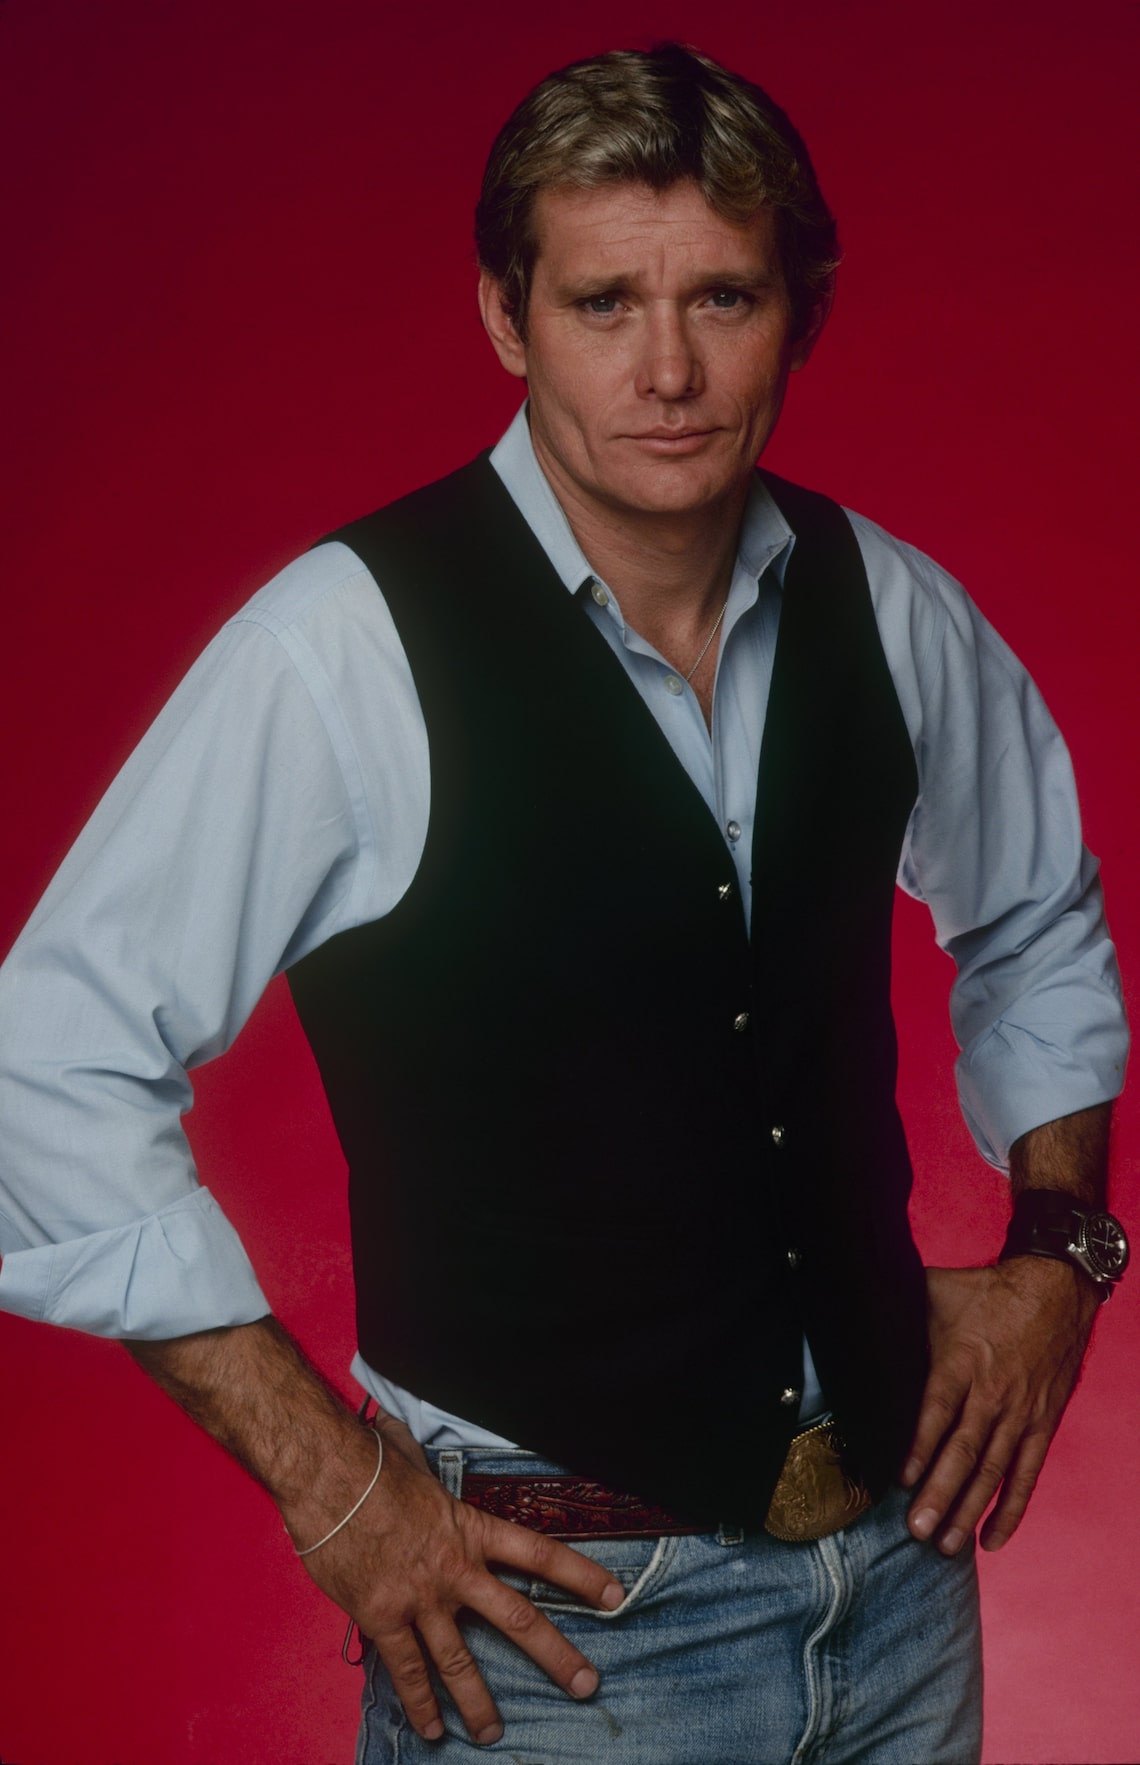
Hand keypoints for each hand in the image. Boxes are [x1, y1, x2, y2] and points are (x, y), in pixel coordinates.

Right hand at [286, 1410, 624, 1746]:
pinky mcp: (383, 1618)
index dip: (581, 1575)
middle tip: (586, 1685)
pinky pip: (407, 1670)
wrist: (327, 1477)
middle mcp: (456, 1569)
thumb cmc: (370, 1463)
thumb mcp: (413, 1460)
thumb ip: (422, 1466)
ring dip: (480, 1702)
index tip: (615, 1595)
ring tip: (494, 1734)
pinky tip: (431, 1730)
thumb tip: (401, 1437)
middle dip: (557, 1656)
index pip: (540, 1555)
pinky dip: (420, 1702)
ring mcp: (421, 1598)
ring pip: (460, 1661)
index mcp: (470, 1529)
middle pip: (519, 1619)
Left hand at [900, 1259, 1098, 1554]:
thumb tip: (851, 1311)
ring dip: (970, 1509)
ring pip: (993, 1471)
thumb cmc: (984, 1291)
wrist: (1053, 1289)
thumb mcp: (933, 1291)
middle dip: (940, 1493)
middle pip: (964, 1451)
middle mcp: (991, 1393)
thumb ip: (897, 1311)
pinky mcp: (1041, 1424)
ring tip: (947, 1545)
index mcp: (961, 1361)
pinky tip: (992, 1539)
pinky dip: (1011, 1508)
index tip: (901, 1480)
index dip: (919, 1446)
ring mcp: (1020, 1413)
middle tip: (918, 1530)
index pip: (937, 1410)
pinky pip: (1027, 1473)